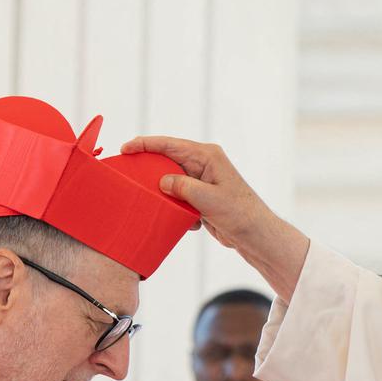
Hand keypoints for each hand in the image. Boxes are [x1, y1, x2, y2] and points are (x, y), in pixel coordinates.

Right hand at [118, 135, 309, 300]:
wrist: (256, 235)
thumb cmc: (240, 213)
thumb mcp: (208, 198)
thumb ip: (183, 187)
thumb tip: (162, 182)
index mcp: (207, 156)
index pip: (170, 145)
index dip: (145, 144)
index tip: (125, 148)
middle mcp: (203, 164)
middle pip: (167, 161)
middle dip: (149, 169)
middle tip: (127, 174)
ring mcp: (202, 181)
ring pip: (171, 181)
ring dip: (162, 193)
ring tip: (147, 199)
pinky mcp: (201, 198)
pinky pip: (179, 198)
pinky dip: (175, 208)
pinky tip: (182, 220)